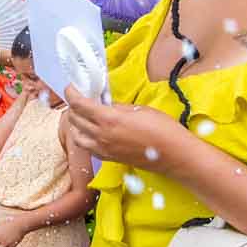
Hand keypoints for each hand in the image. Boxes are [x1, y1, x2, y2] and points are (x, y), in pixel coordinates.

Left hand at [63, 93, 182, 168]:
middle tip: (80, 99)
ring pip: (77, 136)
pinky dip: (85, 138)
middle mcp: (101, 135)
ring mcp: (104, 149)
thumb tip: (105, 104)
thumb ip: (118, 107)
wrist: (175, 155)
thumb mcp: (140, 110)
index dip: (71, 93)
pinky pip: (88, 148)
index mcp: (108, 119)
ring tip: (84, 117)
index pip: (79, 104)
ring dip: (76, 125)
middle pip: (74, 119)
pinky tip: (93, 133)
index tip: (70, 87)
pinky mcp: (109, 158)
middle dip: (73, 107)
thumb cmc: (163, 129)